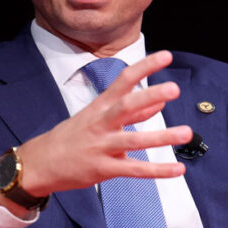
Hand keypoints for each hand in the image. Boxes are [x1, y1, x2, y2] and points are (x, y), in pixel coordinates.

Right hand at [16, 50, 189, 198]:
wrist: (40, 163)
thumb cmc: (72, 136)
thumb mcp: (97, 117)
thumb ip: (131, 113)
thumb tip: (160, 103)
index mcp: (100, 106)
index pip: (123, 80)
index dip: (145, 67)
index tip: (166, 56)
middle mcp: (101, 123)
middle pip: (127, 106)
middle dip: (150, 96)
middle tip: (174, 88)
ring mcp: (102, 147)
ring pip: (135, 141)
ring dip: (162, 137)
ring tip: (186, 132)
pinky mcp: (104, 169)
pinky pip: (135, 170)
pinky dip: (158, 171)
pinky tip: (178, 170)